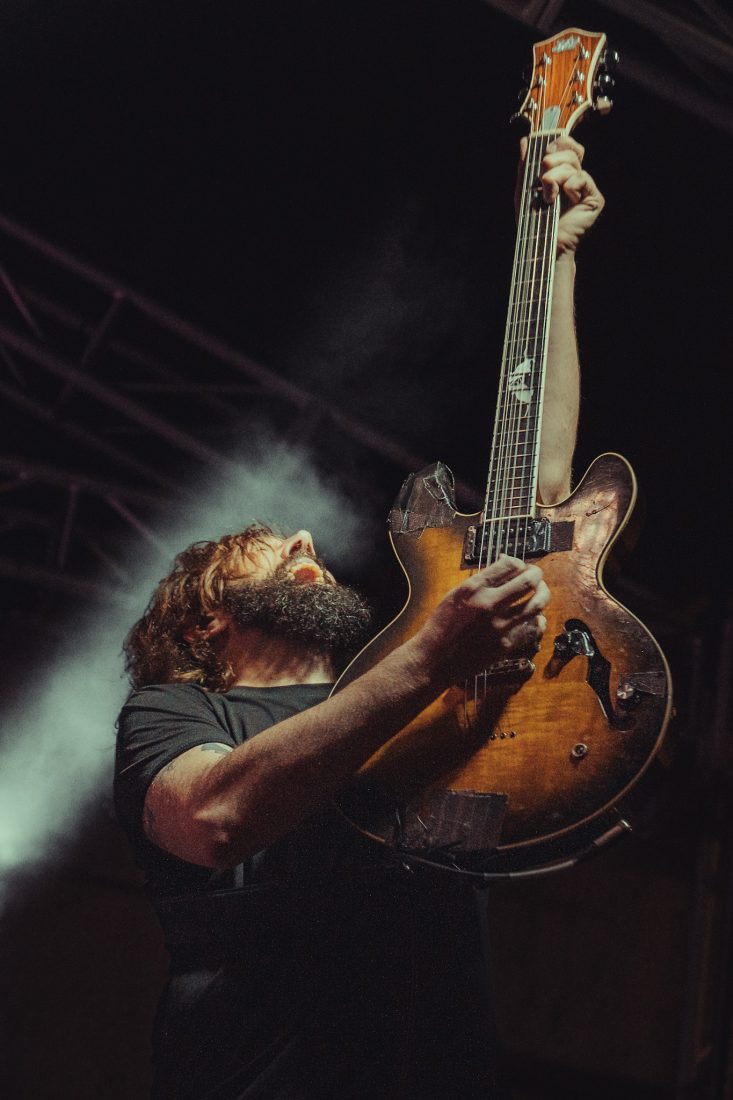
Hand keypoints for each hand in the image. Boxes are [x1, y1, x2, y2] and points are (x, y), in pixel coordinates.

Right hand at [414, 554, 549, 685]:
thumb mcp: (455, 595)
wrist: (434, 659)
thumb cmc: (441, 626)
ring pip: (536, 605)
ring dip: (543, 595)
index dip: (519, 563)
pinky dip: (538, 621)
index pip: (510, 565)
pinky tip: (536, 618)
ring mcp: (498, 626)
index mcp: (473, 588)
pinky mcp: (505, 645)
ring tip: (541, 593)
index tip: (519, 567)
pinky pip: (532, 629)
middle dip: (537, 575)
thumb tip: (502, 568)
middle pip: (528, 582)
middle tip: (536, 576)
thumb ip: (479, 582)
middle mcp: (488, 604)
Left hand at [516, 135, 604, 255]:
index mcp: (563, 173)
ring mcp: (586, 188)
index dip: (558, 143)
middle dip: (550, 162)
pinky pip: (581, 178)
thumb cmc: (533, 221)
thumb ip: (525, 166)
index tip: (545, 153)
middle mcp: (577, 178)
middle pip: (569, 152)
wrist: (541, 245)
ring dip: (554, 178)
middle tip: (542, 181)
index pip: (568, 145)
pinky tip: (561, 201)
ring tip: (548, 197)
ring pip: (572, 164)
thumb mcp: (524, 190)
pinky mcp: (594, 198)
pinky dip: (568, 187)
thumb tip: (524, 141)